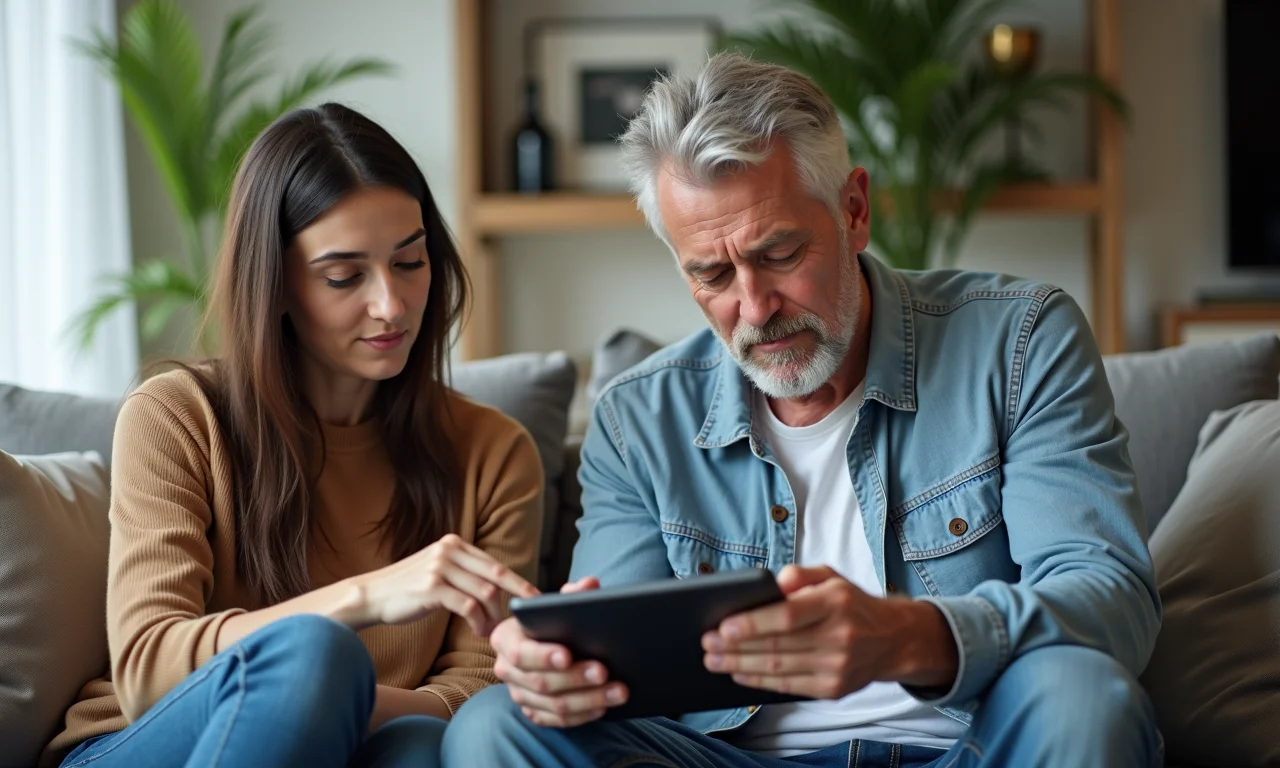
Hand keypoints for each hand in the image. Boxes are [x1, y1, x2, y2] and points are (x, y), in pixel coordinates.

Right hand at [352, 534, 538, 636]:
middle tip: (527, 618)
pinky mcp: (432, 588)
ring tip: (493, 632)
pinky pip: (468, 607)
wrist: (371, 596)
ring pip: (485, 593)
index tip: (535, 597)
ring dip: (494, 617)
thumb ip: (464, 572)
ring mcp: (440, 568)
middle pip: (496, 575)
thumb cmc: (408, 589)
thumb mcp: (438, 570)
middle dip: (517, 597)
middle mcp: (449, 551)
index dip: (517, 582)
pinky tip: (478, 633)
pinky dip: (479, 623)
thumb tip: (497, 589)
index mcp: (454, 544)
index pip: (494, 563)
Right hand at [491, 576, 629, 726]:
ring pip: (553, 705)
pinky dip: (583, 716)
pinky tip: (604, 707)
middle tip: (604, 671)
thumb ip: (573, 594)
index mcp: (506, 639)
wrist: (545, 645)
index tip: (569, 655)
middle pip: (540, 682)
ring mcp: (519, 694)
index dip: (544, 656)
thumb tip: (590, 585)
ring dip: (588, 700)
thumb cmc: (551, 623)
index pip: (522, 652)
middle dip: (575, 678)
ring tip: (618, 691)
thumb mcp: (557, 605)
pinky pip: (558, 721)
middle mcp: (507, 669)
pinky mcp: (533, 713)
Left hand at [700, 565, 957, 698]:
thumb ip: (801, 574)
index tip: (723, 626)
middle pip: (777, 646)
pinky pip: (789, 686)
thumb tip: (775, 581)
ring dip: (739, 665)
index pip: (788, 616)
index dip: (753, 623)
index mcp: (836, 602)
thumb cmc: (851, 604)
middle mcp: (840, 636)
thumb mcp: (831, 576)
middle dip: (736, 647)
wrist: (894, 639)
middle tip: (706, 643)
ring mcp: (838, 666)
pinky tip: (738, 672)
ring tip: (713, 659)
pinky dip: (759, 681)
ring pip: (778, 669)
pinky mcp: (834, 688)